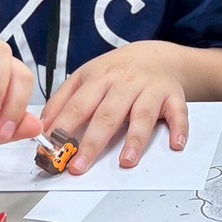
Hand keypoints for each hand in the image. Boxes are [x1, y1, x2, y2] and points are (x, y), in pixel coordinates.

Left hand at [40, 40, 190, 173]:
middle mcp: (124, 83)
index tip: (52, 150)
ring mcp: (150, 89)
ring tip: (126, 162)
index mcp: (99, 79)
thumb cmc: (117, 72)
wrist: (156, 55)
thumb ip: (62, 101)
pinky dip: (179, 128)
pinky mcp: (173, 96)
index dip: (64, 129)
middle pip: (107, 114)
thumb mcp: (85, 78)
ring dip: (135, 139)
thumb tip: (42, 127)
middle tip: (79, 165)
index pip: (78, 106)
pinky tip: (175, 144)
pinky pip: (178, 113)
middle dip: (92, 142)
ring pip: (142, 115)